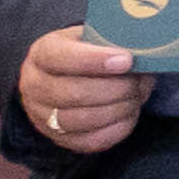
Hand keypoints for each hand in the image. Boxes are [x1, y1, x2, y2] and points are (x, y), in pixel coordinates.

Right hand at [12, 21, 150, 152]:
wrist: (65, 78)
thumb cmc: (87, 54)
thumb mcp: (93, 37)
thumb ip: (112, 41)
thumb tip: (143, 54)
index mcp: (41, 53)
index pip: (62, 58)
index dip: (95, 60)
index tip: (127, 60)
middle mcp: (34, 86)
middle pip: (73, 93)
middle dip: (115, 89)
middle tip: (138, 82)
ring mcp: (42, 116)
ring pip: (80, 120)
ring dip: (118, 109)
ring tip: (136, 97)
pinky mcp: (59, 138)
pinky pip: (90, 141)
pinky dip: (117, 129)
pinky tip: (130, 114)